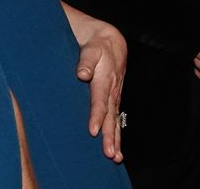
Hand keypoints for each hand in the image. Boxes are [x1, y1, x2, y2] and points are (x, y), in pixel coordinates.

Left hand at [74, 21, 126, 162]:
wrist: (111, 43)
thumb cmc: (97, 47)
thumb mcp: (91, 49)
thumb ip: (85, 61)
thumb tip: (82, 74)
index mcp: (105, 80)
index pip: (100, 101)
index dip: (97, 116)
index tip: (93, 131)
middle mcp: (112, 92)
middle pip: (110, 117)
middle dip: (109, 136)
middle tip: (109, 153)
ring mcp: (115, 98)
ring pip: (115, 122)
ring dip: (115, 140)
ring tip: (115, 157)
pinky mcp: (114, 101)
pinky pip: (116, 121)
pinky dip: (117, 136)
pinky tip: (116, 151)